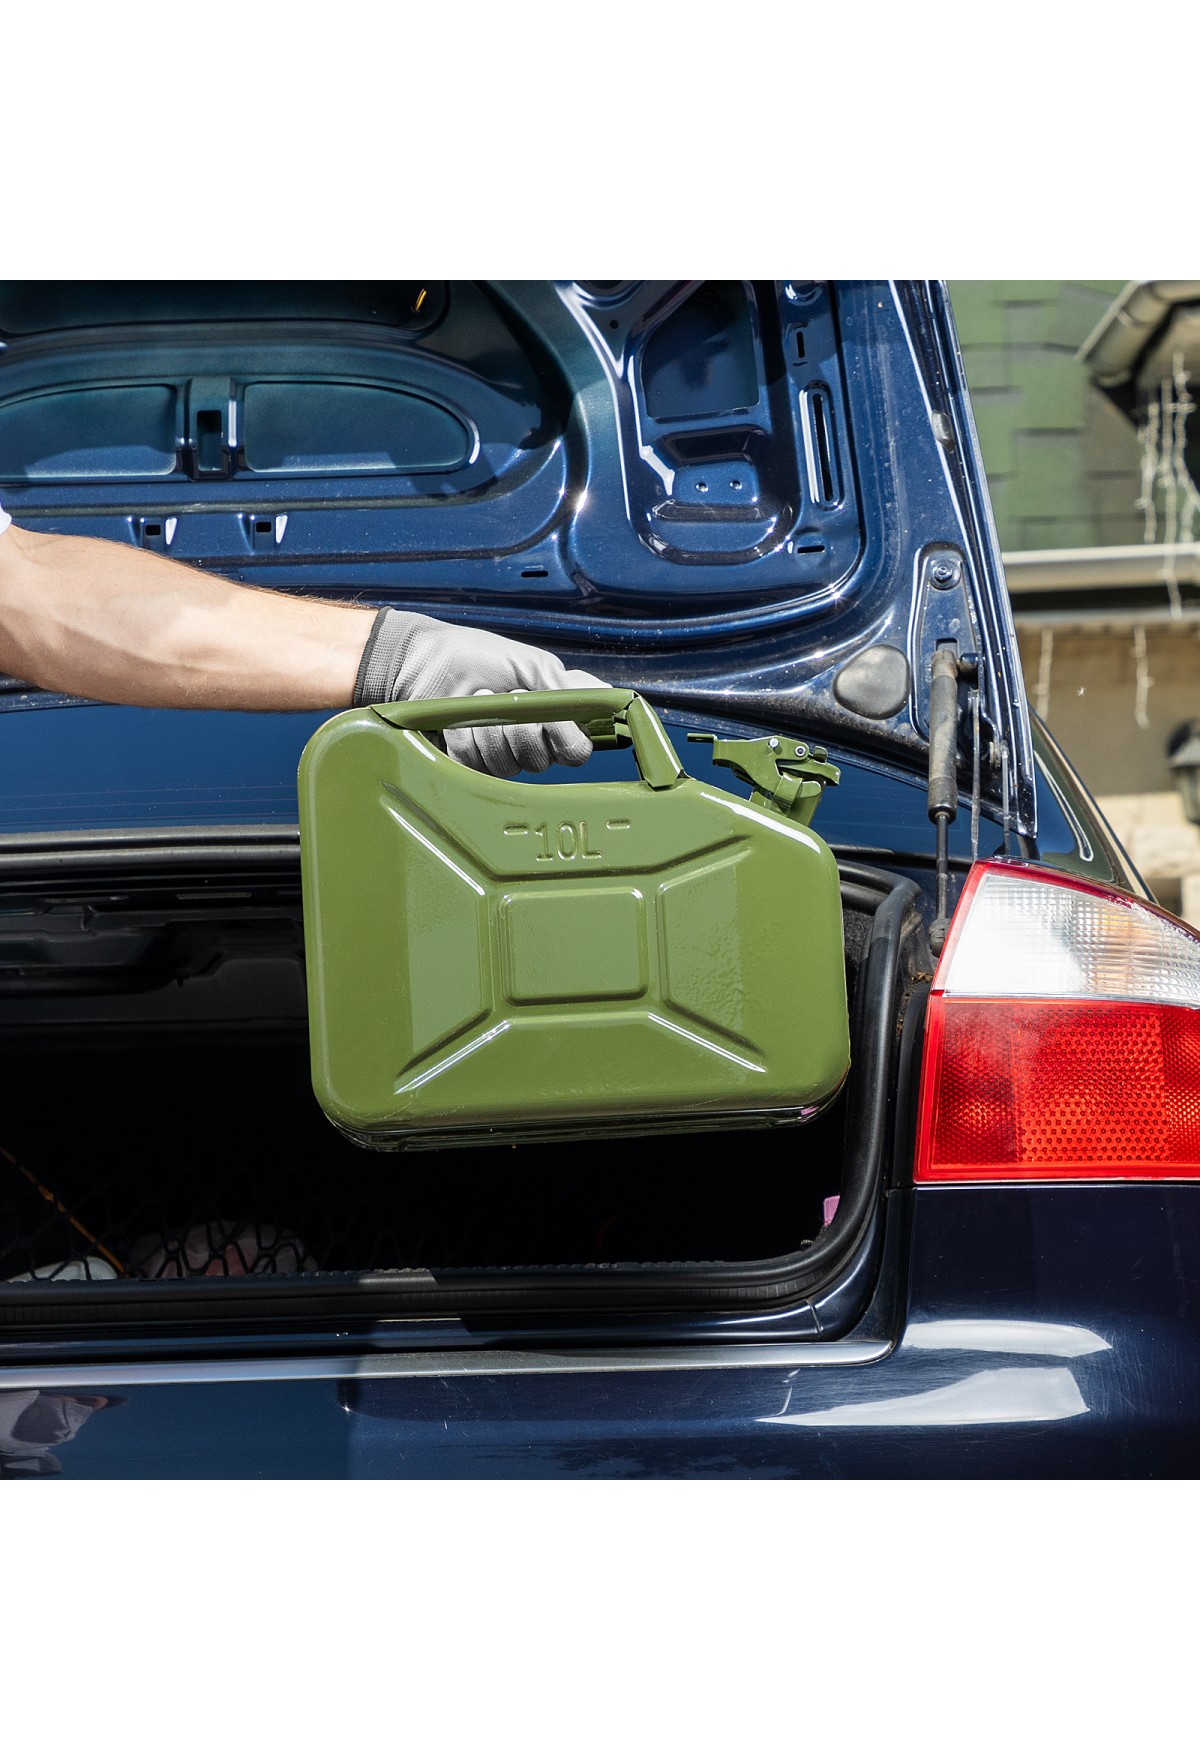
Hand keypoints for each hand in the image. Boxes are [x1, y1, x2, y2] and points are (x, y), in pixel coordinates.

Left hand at [353, 608, 607, 775]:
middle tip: (510, 699)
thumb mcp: (529, 662)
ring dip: (492, 732)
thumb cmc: (476, 656)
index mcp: (552, 717)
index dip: (568, 740)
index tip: (554, 717)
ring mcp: (500, 755)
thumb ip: (565, 687)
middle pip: (543, 761)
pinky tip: (459, 724)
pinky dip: (467, 742)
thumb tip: (600, 705)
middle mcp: (530, 741)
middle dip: (524, 730)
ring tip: (479, 701)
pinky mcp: (469, 765)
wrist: (423, 661)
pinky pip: (478, 769)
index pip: (577, 750)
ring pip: (510, 767)